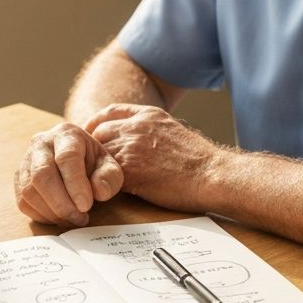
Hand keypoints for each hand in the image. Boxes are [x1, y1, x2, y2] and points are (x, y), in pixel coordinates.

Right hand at [13, 121, 123, 226]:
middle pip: (42, 174)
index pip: (66, 157)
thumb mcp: (109, 168)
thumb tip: (98, 191)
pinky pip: (23, 201)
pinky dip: (41, 215)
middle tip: (80, 218)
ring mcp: (26, 160)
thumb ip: (109, 178)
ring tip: (73, 219)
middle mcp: (41, 143)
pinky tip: (59, 217)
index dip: (75, 184)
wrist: (76, 161)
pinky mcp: (18, 178)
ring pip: (29, 190)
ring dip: (52, 212)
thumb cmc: (93, 164)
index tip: (86, 206)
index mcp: (66, 134)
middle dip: (61, 203)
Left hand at [85, 103, 212, 205]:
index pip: (109, 112)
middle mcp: (136, 127)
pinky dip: (102, 181)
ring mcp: (131, 147)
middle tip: (89, 162)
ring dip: (96, 166)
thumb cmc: (198, 160)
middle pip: (99, 132)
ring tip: (96, 178)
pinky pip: (105, 173)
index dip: (96, 123)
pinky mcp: (130, 170)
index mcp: (147, 115)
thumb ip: (150, 130)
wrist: (212, 175)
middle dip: (93, 146)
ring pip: (100, 153)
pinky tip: (105, 190)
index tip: (91, 134)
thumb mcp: (172, 130)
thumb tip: (137, 139)